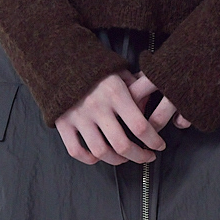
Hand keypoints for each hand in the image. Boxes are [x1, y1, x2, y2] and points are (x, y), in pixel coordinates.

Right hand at [56, 70, 191, 165]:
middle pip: (122, 145)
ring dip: (117, 160)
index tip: (159, 146)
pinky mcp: (62, 123)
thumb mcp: (119, 70)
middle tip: (147, 156)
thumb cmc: (94, 66)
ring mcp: (78, 117)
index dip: (153, 141)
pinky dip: (89, 159)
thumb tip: (147, 110)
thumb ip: (136, 89)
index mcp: (115, 92)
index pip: (140, 126)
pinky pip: (76, 151)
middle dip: (140, 156)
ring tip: (125, 157)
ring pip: (101, 152)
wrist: (59, 59)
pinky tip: (99, 156)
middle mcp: (97, 107)